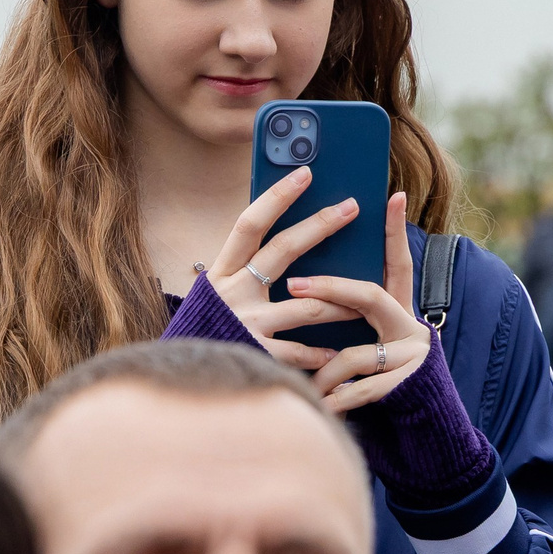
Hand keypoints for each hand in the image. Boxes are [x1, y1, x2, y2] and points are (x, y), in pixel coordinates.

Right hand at [200, 166, 366, 373]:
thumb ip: (244, 271)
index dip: (276, 197)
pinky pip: (298, 350)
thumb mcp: (217, 294)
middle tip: (351, 207)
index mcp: (222, 272)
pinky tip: (337, 350)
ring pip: (305, 305)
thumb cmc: (208, 330)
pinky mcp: (256, 354)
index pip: (249, 224)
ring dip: (340, 299)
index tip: (305, 174)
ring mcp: (245, 323)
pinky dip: (319, 352)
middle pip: (282, 250)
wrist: (183, 379)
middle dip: (320, 226)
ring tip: (368, 293)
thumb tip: (285, 238)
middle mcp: (232, 292)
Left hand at [286, 191, 431, 413]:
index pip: (398, 262)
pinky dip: (336, 401)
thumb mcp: (368, 340)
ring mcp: (412, 354)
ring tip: (308, 386)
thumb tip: (303, 280)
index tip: (393, 195)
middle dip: (329, 289)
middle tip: (293, 285)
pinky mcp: (407, 384)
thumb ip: (350, 314)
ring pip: (353, 354)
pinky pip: (358, 390)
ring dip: (324, 373)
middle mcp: (410, 324)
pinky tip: (320, 408)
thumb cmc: (378, 376)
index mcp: (399, 308)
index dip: (396, 230)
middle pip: (369, 295)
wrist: (422, 419)